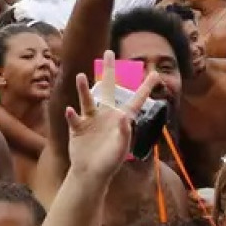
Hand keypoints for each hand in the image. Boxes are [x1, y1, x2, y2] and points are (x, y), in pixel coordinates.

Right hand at [64, 53, 158, 184]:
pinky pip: (74, 117)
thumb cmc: (109, 162)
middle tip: (110, 52)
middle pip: (108, 88)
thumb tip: (125, 116)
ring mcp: (91, 119)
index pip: (135, 100)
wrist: (90, 174)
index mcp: (121, 118)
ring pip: (87, 99)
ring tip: (81, 77)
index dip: (145, 87)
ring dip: (84, 88)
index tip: (155, 73)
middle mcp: (106, 114)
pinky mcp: (77, 127)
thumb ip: (124, 132)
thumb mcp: (120, 149)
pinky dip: (72, 114)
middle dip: (109, 70)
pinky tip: (70, 111)